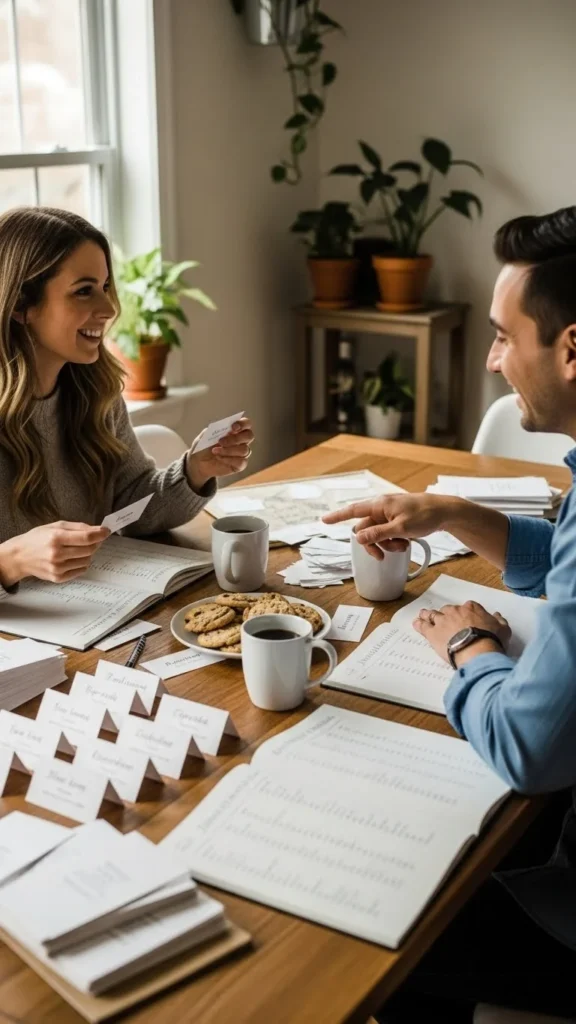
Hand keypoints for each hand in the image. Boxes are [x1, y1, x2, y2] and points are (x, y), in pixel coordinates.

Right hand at [0, 522, 110, 585]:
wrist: (20, 556)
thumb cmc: (38, 538)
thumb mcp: (56, 526)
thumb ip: (78, 527)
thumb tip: (98, 529)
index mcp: (56, 538)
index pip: (86, 538)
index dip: (100, 534)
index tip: (106, 531)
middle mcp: (57, 554)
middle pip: (90, 550)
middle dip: (96, 543)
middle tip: (93, 539)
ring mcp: (58, 568)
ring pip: (87, 560)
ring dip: (88, 554)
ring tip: (76, 549)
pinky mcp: (58, 578)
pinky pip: (81, 570)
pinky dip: (81, 563)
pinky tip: (72, 558)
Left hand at [185, 417, 253, 491]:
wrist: (198, 462)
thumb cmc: (204, 446)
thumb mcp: (205, 435)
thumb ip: (215, 429)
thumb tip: (225, 426)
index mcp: (236, 430)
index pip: (247, 423)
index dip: (243, 424)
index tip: (233, 427)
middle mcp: (241, 441)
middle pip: (249, 436)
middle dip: (235, 438)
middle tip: (220, 441)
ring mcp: (242, 453)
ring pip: (244, 450)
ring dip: (228, 450)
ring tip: (215, 451)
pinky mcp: (240, 465)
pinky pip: (241, 462)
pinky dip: (229, 459)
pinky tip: (219, 458)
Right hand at [322, 493, 452, 559]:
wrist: (446, 512)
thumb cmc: (425, 516)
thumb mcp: (400, 529)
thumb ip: (377, 534)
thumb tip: (358, 537)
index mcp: (380, 505)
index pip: (353, 510)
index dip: (337, 516)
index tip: (324, 520)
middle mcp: (382, 507)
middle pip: (366, 528)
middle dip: (374, 544)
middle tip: (382, 557)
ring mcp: (391, 513)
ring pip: (378, 532)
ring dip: (386, 544)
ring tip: (402, 547)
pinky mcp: (399, 518)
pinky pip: (388, 532)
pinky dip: (394, 540)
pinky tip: (406, 542)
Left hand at [413, 600, 510, 664]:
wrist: (477, 650)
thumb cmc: (492, 640)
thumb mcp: (503, 629)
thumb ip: (499, 621)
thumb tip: (497, 615)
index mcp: (472, 608)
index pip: (467, 607)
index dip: (465, 613)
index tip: (465, 618)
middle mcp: (455, 612)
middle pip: (448, 610)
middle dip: (446, 614)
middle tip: (445, 620)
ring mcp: (442, 621)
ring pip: (433, 615)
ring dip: (428, 615)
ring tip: (424, 615)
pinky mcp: (433, 633)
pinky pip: (423, 626)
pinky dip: (419, 624)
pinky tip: (417, 623)